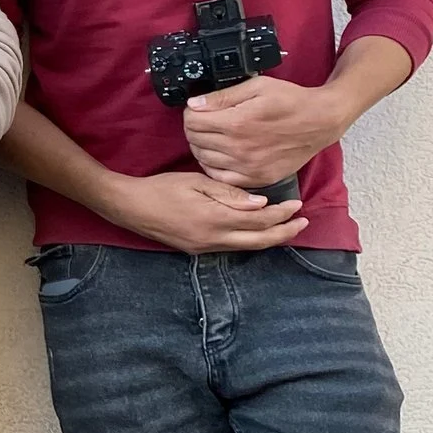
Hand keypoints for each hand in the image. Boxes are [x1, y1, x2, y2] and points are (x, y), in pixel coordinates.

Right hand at [104, 170, 307, 254]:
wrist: (128, 206)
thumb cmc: (161, 188)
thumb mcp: (196, 183)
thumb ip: (229, 194)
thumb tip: (261, 203)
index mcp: (215, 219)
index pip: (259, 221)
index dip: (282, 214)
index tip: (298, 204)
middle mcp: (212, 239)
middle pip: (258, 241)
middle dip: (284, 233)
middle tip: (304, 223)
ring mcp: (203, 247)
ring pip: (246, 248)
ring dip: (269, 239)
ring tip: (286, 229)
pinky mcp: (195, 249)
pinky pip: (231, 247)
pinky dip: (250, 240)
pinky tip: (256, 232)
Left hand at [182, 77, 337, 188]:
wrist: (322, 121)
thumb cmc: (292, 101)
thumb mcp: (257, 86)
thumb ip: (223, 96)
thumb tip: (195, 104)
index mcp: (237, 123)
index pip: (192, 121)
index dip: (191, 113)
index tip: (198, 110)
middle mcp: (240, 148)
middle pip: (195, 140)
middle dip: (194, 128)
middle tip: (205, 122)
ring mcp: (248, 167)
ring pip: (203, 159)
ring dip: (202, 146)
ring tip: (213, 136)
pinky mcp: (257, 178)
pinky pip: (220, 177)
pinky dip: (213, 166)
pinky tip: (220, 154)